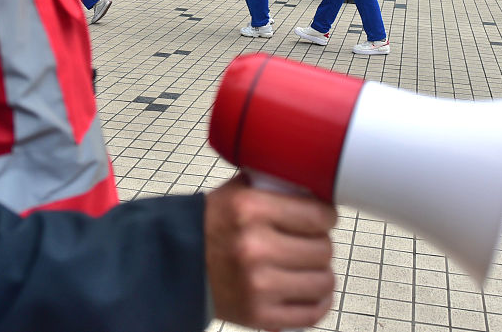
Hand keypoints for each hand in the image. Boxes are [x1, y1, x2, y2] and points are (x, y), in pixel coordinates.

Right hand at [205, 175, 336, 329]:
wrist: (174, 263)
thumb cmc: (210, 226)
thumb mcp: (237, 192)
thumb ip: (274, 186)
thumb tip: (317, 187)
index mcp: (251, 209)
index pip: (317, 215)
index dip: (327, 217)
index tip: (323, 219)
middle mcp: (254, 247)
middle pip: (323, 249)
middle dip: (320, 244)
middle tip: (309, 242)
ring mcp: (257, 285)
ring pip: (323, 280)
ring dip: (320, 273)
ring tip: (308, 267)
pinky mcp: (258, 315)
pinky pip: (311, 313)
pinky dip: (318, 302)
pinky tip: (311, 291)